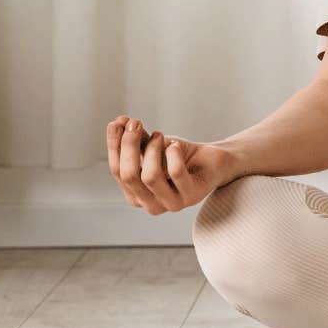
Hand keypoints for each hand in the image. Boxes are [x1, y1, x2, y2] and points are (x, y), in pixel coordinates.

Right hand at [106, 115, 232, 214]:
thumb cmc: (179, 156)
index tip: (118, 122)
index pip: (117, 171)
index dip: (114, 145)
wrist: (212, 160)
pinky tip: (176, 146)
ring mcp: (172, 204)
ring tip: (161, 136)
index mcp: (136, 195)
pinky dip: (173, 153)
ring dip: (153, 149)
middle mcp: (151, 205)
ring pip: (150, 176)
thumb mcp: (152, 146)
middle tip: (136, 123)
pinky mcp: (192, 196)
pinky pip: (176, 172)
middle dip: (129, 145)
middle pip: (129, 175)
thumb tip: (117, 122)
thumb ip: (133, 138)